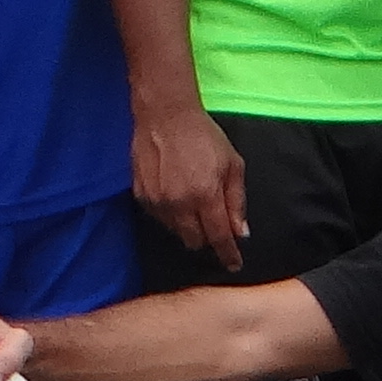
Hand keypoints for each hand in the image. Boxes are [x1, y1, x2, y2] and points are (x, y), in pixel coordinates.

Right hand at [137, 102, 249, 270]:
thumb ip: (236, 201)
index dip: (227, 254)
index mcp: (206, 195)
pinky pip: (159, 219)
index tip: (234, 265)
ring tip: (193, 200)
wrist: (165, 116)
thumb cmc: (203, 137)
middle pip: (194, 241)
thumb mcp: (232, 164)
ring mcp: (157, 202)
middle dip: (207, 238)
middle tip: (214, 224)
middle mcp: (179, 204)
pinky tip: (176, 194)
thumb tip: (240, 232)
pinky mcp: (141, 196)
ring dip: (188, 226)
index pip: (218, 237)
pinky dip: (171, 214)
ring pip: (176, 231)